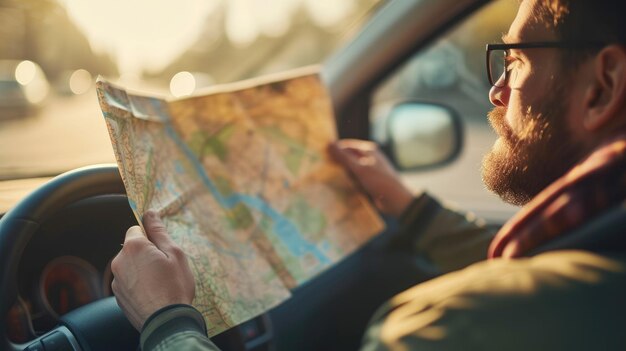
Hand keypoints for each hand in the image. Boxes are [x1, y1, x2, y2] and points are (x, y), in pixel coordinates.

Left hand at [111, 210, 194, 329]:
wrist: (166, 322)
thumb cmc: (174, 286)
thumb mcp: (174, 254)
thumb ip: (159, 231)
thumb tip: (150, 213)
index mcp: (133, 247)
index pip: (137, 229)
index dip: (151, 237)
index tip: (163, 248)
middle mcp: (119, 261)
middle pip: (133, 248)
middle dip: (147, 253)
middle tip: (165, 267)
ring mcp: (116, 280)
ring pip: (131, 265)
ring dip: (142, 269)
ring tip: (160, 283)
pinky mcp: (117, 296)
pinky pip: (128, 281)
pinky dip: (139, 284)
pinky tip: (153, 293)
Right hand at [329, 139, 413, 217]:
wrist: (395, 200)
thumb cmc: (378, 180)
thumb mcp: (359, 168)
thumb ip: (343, 156)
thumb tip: (329, 143)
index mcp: (369, 150)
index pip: (347, 145)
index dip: (335, 149)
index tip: (321, 154)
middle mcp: (369, 158)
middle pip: (348, 158)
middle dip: (337, 163)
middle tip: (321, 167)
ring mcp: (369, 171)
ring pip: (350, 170)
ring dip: (342, 174)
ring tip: (327, 177)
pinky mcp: (368, 182)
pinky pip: (355, 180)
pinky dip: (348, 182)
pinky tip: (339, 187)